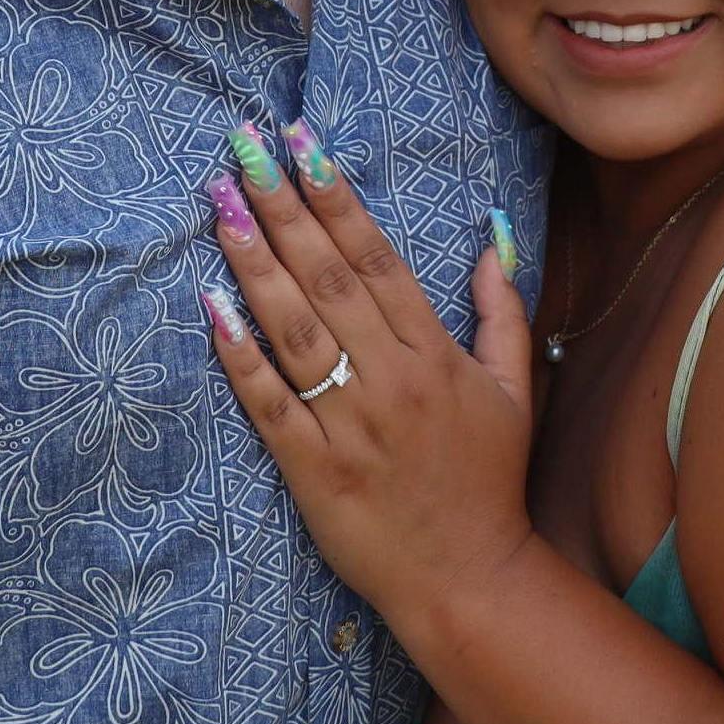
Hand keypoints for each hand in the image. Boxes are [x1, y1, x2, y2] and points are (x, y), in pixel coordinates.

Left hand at [202, 123, 535, 624]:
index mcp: (434, 354)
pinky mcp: (312, 469)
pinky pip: (268, 402)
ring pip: (294, 329)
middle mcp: (390, 379)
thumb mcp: (513, 390)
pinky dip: (239, 354)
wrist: (467, 579)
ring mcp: (348, 424)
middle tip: (243, 151)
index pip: (378, 258)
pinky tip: (210, 304)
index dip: (338, 197)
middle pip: (327, 278)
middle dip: (283, 208)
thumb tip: (493, 238)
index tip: (304, 144)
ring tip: (219, 205)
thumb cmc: (488, 480)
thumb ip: (502, 311)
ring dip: (254, 263)